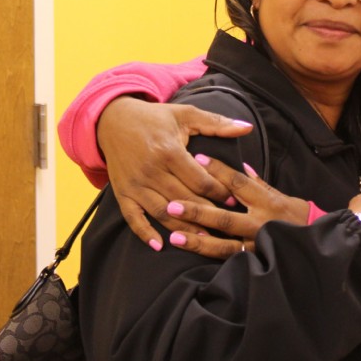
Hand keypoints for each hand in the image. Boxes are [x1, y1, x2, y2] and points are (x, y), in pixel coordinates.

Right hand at [98, 97, 253, 249]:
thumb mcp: (185, 115)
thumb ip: (217, 123)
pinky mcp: (122, 193)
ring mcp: (135, 184)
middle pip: (184, 200)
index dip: (220, 192)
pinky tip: (159, 245)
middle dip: (207, 214)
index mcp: (169, 152)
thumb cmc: (154, 118)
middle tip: (226, 226)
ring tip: (204, 239)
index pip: (200, 181)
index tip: (235, 200)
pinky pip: (133, 218)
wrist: (113, 120)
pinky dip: (145, 233)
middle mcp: (151, 171)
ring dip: (183, 228)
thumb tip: (247, 127)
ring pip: (163, 213)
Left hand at [163, 156, 310, 258]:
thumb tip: (242, 165)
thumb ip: (259, 184)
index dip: (218, 171)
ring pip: (223, 246)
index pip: (239, 183)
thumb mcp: (281, 195)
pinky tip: (194, 254)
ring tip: (175, 238)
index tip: (197, 158)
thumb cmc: (297, 216)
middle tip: (173, 206)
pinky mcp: (256, 263)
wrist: (317, 247)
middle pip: (225, 218)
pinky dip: (211, 258)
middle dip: (197, 212)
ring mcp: (257, 247)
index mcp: (268, 202)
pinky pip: (230, 261)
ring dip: (198, 241)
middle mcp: (261, 224)